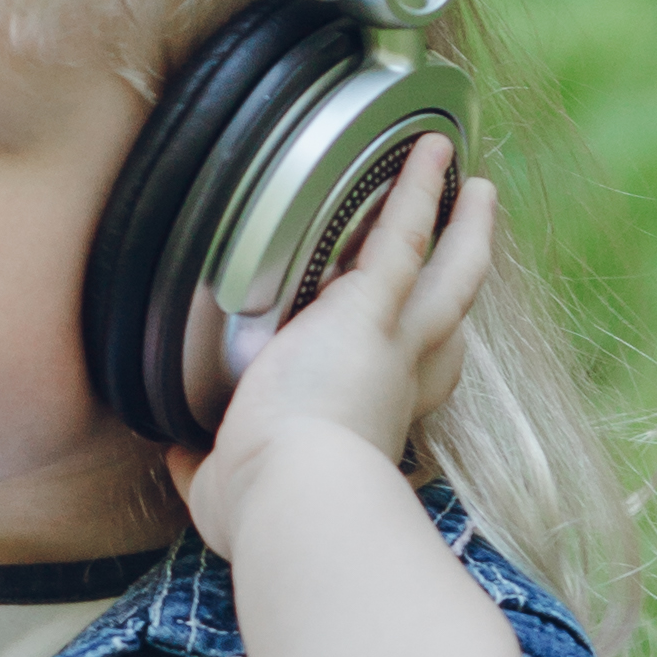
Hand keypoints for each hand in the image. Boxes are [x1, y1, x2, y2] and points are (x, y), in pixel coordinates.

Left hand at [167, 139, 492, 562]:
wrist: (297, 493)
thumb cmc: (267, 506)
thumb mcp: (223, 486)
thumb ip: (203, 466)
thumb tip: (179, 457)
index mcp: (366, 423)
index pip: (409, 386)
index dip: (423, 364)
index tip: (422, 347)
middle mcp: (396, 382)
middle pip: (447, 321)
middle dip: (462, 278)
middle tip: (475, 239)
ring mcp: (394, 341)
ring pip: (449, 273)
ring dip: (466, 227)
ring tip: (476, 186)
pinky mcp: (373, 306)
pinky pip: (404, 232)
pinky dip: (418, 188)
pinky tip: (429, 150)